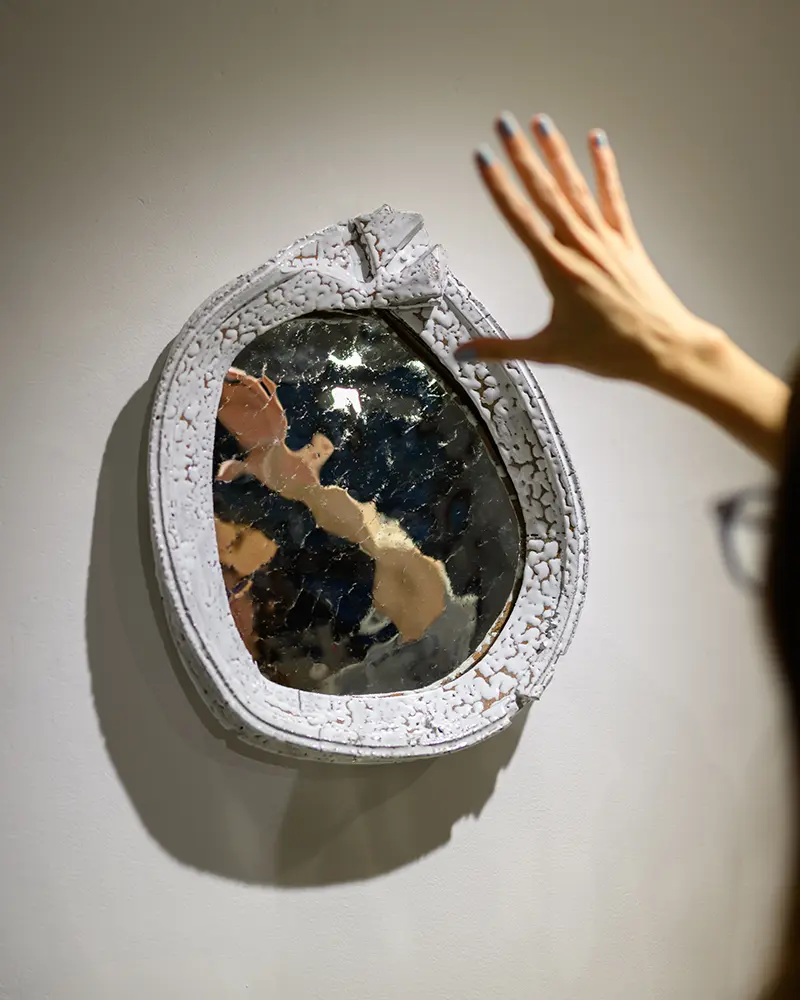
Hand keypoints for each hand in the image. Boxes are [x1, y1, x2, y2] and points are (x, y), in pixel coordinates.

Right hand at [454, 113, 725, 389]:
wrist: (663, 348)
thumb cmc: (610, 351)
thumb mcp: (549, 351)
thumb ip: (501, 348)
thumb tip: (464, 353)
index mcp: (557, 270)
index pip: (519, 219)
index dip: (498, 185)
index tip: (483, 157)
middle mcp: (580, 247)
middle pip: (545, 191)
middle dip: (522, 154)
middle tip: (505, 123)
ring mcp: (605, 239)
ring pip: (575, 186)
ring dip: (557, 152)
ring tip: (541, 122)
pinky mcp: (626, 240)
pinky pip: (612, 196)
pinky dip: (604, 167)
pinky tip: (598, 141)